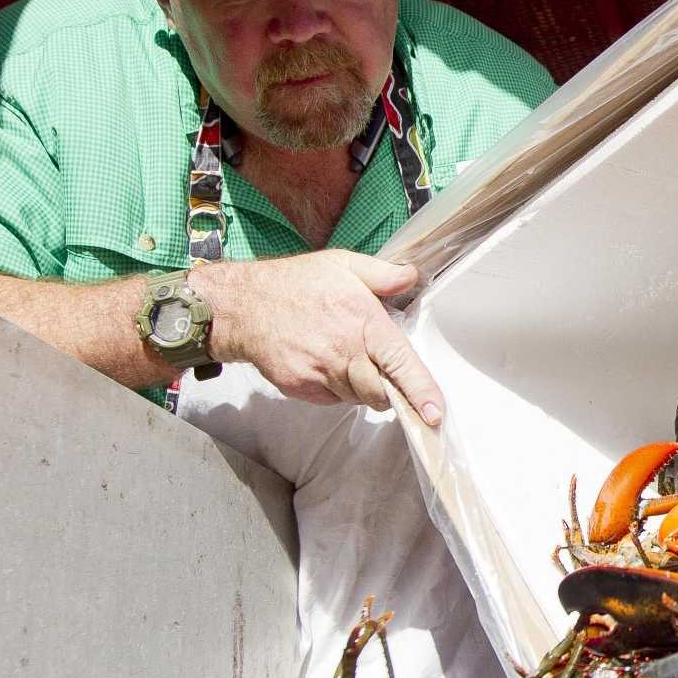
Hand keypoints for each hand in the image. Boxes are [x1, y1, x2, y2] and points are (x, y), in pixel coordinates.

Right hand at [195, 251, 445, 425]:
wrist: (241, 306)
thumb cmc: (294, 283)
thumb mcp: (342, 264)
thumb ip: (382, 274)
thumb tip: (411, 277)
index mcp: (362, 321)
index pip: (400, 363)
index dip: (421, 390)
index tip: (435, 413)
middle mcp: (343, 351)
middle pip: (380, 392)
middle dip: (389, 390)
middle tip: (382, 371)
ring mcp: (320, 373)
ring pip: (357, 397)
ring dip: (361, 386)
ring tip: (345, 355)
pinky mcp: (301, 387)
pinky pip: (331, 399)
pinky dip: (336, 388)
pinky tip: (325, 363)